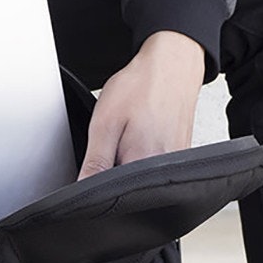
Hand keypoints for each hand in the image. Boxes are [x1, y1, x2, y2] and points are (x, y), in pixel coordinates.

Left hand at [77, 31, 204, 179]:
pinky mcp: (180, 157)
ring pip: (140, 179)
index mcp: (141, 165)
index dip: (97, 185)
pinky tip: (143, 135)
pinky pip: (154, 168)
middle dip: (113, 174)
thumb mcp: (105, 124)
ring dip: (129, 162)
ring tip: (132, 133)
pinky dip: (144, 155)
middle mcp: (163, 171)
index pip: (112, 197)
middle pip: (128, 190)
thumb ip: (95, 162)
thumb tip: (82, 192)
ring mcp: (174, 165)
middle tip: (117, 138)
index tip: (97, 162)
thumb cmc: (141, 87)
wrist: (172, 65)